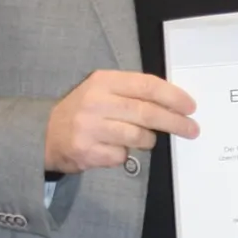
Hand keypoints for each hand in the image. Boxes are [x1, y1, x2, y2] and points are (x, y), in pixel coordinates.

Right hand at [44, 70, 197, 173]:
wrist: (45, 134)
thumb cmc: (84, 110)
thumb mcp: (103, 90)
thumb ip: (133, 93)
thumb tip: (174, 104)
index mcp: (103, 81)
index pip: (146, 85)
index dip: (172, 96)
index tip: (190, 106)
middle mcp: (96, 102)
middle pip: (146, 112)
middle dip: (174, 122)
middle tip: (192, 129)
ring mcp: (90, 128)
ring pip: (138, 136)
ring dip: (148, 140)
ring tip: (146, 139)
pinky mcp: (87, 151)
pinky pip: (122, 156)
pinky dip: (125, 154)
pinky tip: (113, 148)